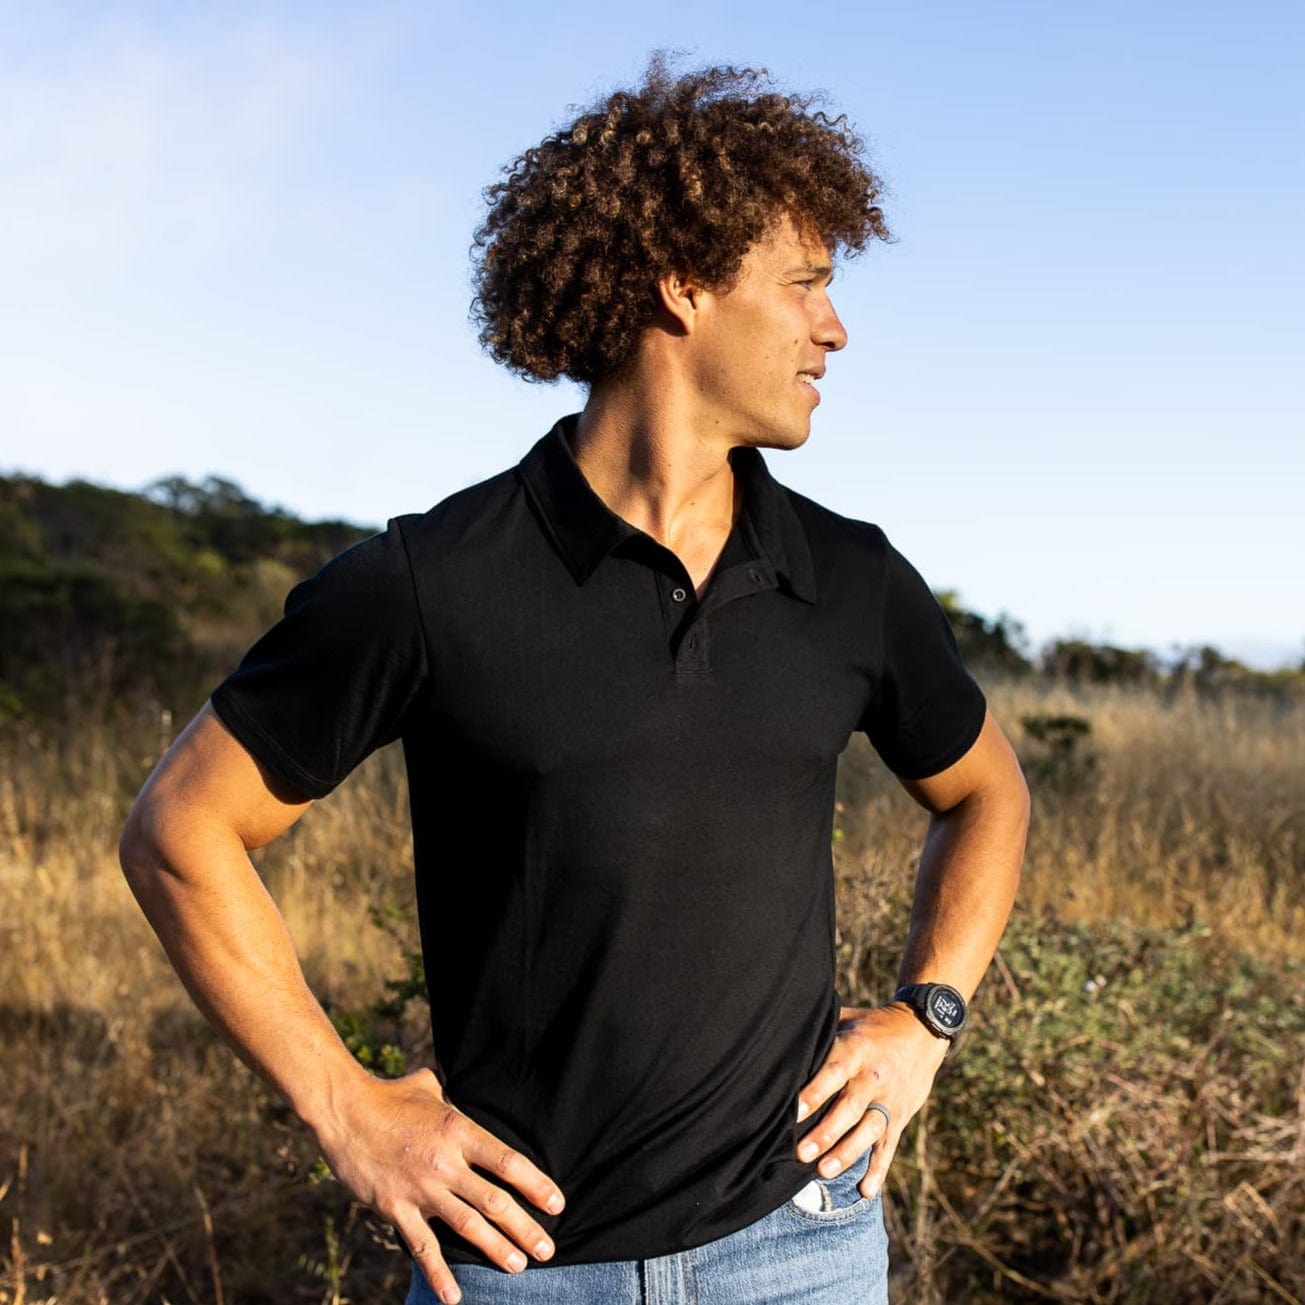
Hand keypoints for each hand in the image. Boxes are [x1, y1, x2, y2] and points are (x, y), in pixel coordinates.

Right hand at [315, 1067, 564, 1304]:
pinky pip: (422, 1247)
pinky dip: (438, 1274)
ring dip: (495, 1249)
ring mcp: (420, 1188)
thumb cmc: (389, 1095)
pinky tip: (454, 1296)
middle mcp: (445, 1162)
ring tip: (518, 1267)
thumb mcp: (429, 1087)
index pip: (507, 1162)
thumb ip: (452, 1098)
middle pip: (495, 1200)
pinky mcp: (395, 1207)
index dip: (535, 1184)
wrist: (345, 1111)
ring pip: (467, 1225)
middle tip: (547, 1249)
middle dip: (525, 1227)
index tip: (556, 1204)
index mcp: (458, 1130)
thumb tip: (463, 1092)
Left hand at [795, 1003, 947, 1199]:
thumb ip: (821, 1030)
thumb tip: (782, 1033)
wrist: (922, 1030)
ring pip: (868, 1131)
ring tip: (824, 1172)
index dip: (815, 1092)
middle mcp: (873, 1077)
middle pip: (848, 1108)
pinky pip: (890, 1146)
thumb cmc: (872, 1025)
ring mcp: (889, 1100)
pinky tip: (866, 1191)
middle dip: (825, 1133)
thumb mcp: (848, 1019)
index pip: (833, 1072)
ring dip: (847, 1153)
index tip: (794, 1112)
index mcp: (857, 1049)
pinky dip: (879, 1169)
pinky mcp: (901, 1116)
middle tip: (801, 1153)